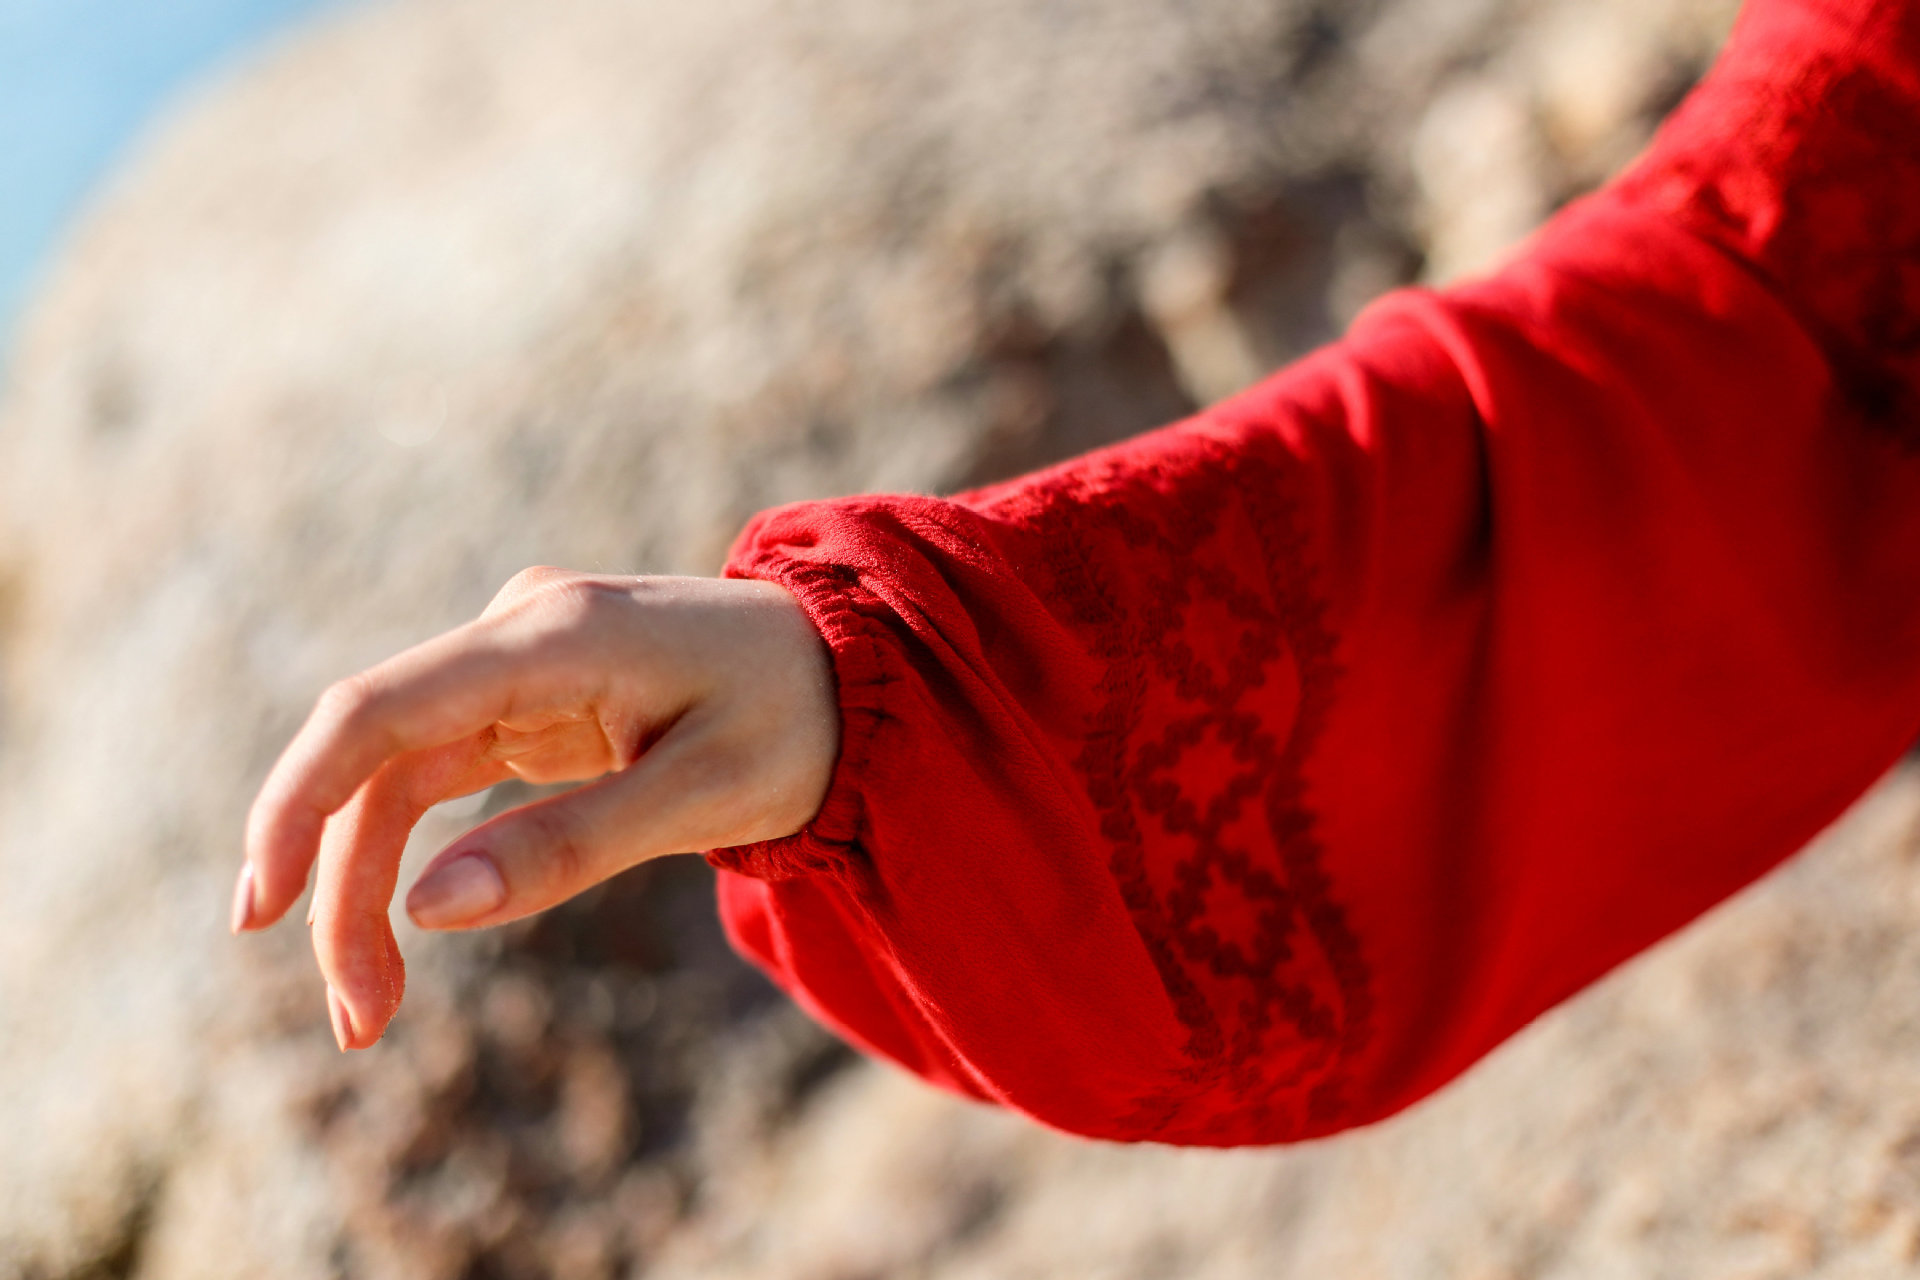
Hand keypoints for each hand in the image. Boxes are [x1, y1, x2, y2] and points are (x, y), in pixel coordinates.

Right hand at [232, 569, 838, 1049]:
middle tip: (358, 1020)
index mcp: (556, 635)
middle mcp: (517, 632)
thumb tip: (430, 909)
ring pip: (396, 774)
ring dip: (367, 885)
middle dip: (341, 887)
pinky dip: (414, 854)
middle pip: (376, 755)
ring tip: (372, 1010)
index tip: (259, 910)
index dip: (296, 802)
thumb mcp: (706, 792)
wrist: (854, 665)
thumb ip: (574, 845)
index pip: (381, 708)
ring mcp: (515, 660)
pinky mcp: (527, 696)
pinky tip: (399, 931)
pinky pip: (437, 772)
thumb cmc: (796, 720)